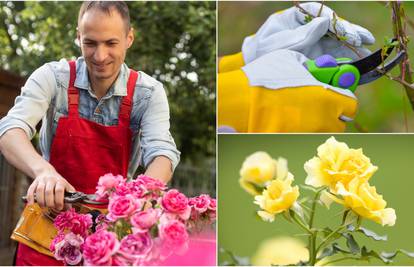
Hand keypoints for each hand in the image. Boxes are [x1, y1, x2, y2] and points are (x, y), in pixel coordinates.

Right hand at [26, 168, 75, 210]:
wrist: (47, 172)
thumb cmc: (59, 184)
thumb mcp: (67, 187)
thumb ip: (69, 197)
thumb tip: (69, 209)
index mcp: (60, 182)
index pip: (59, 190)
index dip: (59, 200)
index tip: (59, 207)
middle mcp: (51, 180)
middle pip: (48, 191)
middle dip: (49, 202)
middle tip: (51, 207)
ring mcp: (42, 181)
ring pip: (39, 190)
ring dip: (41, 201)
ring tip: (43, 207)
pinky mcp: (34, 183)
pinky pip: (31, 190)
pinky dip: (30, 198)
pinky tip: (31, 204)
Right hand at [218, 50, 357, 132]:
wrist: (241, 100)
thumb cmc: (266, 76)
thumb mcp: (292, 59)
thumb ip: (312, 66)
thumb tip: (318, 68)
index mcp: (328, 99)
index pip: (351, 106)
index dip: (343, 100)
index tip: (334, 95)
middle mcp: (321, 121)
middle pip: (339, 123)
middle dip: (331, 114)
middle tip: (316, 104)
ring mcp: (306, 135)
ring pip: (320, 132)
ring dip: (316, 124)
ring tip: (299, 113)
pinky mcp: (290, 142)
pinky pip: (302, 138)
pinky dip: (299, 131)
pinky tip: (285, 121)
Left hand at [242, 2, 374, 63]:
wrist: (256, 71)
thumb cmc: (262, 53)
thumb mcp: (277, 44)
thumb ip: (300, 35)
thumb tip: (325, 21)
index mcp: (295, 16)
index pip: (317, 12)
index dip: (333, 21)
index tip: (343, 31)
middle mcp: (308, 27)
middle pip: (332, 25)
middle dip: (348, 31)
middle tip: (363, 39)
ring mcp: (314, 41)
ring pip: (337, 39)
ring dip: (352, 43)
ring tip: (368, 47)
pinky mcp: (317, 56)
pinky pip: (334, 54)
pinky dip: (346, 58)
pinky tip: (359, 60)